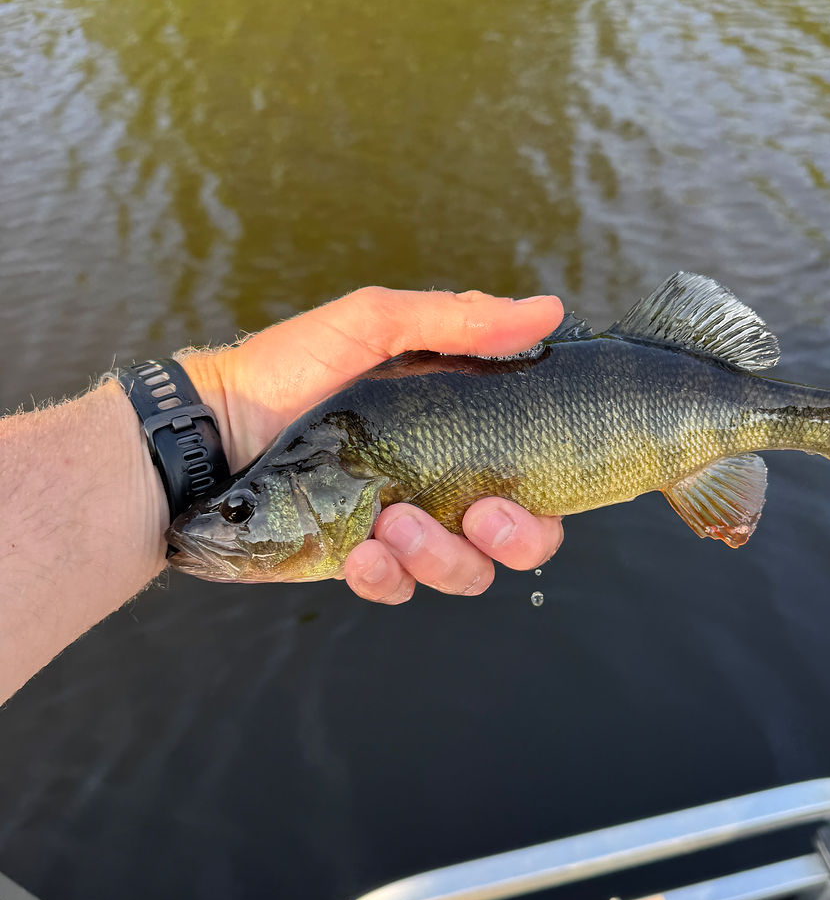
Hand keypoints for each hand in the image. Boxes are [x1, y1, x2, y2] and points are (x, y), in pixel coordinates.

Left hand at [181, 286, 565, 602]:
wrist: (208, 426)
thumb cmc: (290, 366)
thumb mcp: (374, 323)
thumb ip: (460, 321)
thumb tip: (549, 310)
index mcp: (459, 431)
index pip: (535, 475)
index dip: (550, 494)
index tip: (531, 484)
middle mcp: (441, 484)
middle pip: (519, 538)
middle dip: (517, 538)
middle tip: (482, 515)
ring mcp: (401, 528)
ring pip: (464, 571)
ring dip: (442, 555)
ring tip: (391, 521)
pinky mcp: (357, 562)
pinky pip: (397, 589)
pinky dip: (387, 578)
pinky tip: (360, 553)